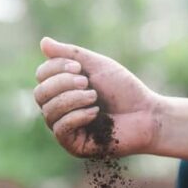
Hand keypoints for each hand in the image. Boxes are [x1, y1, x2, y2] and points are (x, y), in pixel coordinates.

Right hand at [34, 37, 162, 157]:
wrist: (147, 114)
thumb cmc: (124, 90)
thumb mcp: (96, 66)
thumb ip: (70, 54)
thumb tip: (43, 42)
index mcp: (62, 89)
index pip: (41, 76)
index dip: (55, 68)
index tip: (79, 67)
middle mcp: (59, 109)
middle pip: (40, 94)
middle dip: (62, 84)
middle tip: (86, 83)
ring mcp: (65, 129)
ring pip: (48, 111)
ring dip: (72, 99)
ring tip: (94, 97)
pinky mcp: (73, 145)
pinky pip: (60, 129)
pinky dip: (77, 116)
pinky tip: (95, 112)